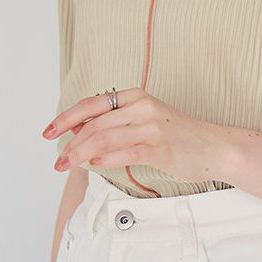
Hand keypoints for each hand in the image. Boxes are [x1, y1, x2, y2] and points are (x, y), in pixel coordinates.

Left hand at [42, 87, 232, 183]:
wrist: (214, 147)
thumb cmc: (178, 137)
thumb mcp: (144, 121)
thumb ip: (114, 123)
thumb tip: (78, 130)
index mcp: (135, 96)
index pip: (91, 104)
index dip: (65, 118)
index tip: (48, 132)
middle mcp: (142, 106)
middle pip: (94, 123)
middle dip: (70, 143)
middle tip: (58, 160)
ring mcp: (152, 126)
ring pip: (105, 138)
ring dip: (80, 154)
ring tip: (68, 165)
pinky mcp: (160, 148)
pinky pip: (125, 153)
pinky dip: (105, 159)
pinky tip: (93, 165)